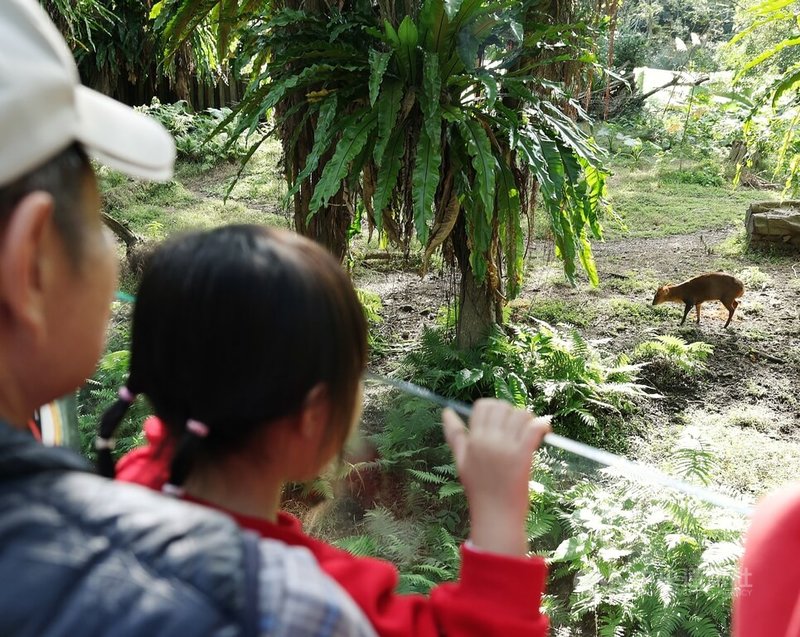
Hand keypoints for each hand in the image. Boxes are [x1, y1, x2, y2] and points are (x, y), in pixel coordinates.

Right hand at [442, 399, 550, 556]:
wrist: (496, 517)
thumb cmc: (479, 490)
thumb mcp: (461, 460)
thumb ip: (454, 434)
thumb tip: (446, 411)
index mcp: (473, 439)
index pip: (483, 406)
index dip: (494, 408)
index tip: (501, 421)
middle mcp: (488, 440)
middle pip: (502, 407)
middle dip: (512, 413)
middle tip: (516, 428)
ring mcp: (505, 448)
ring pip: (521, 415)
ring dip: (528, 419)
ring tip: (529, 432)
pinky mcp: (523, 456)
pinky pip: (534, 429)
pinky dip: (542, 425)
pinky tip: (544, 429)